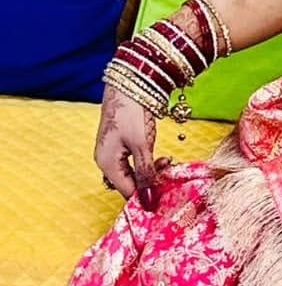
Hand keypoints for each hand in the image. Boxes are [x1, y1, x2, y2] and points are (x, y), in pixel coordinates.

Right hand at [94, 85, 160, 209]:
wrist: (128, 85)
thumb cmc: (131, 114)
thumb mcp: (142, 145)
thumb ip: (146, 173)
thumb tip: (148, 200)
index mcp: (108, 165)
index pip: (127, 192)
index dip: (147, 197)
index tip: (167, 196)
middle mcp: (107, 161)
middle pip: (130, 183)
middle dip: (151, 181)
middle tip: (171, 172)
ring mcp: (113, 152)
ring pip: (134, 172)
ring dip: (152, 170)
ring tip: (169, 161)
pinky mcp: (121, 143)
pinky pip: (134, 161)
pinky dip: (149, 161)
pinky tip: (162, 156)